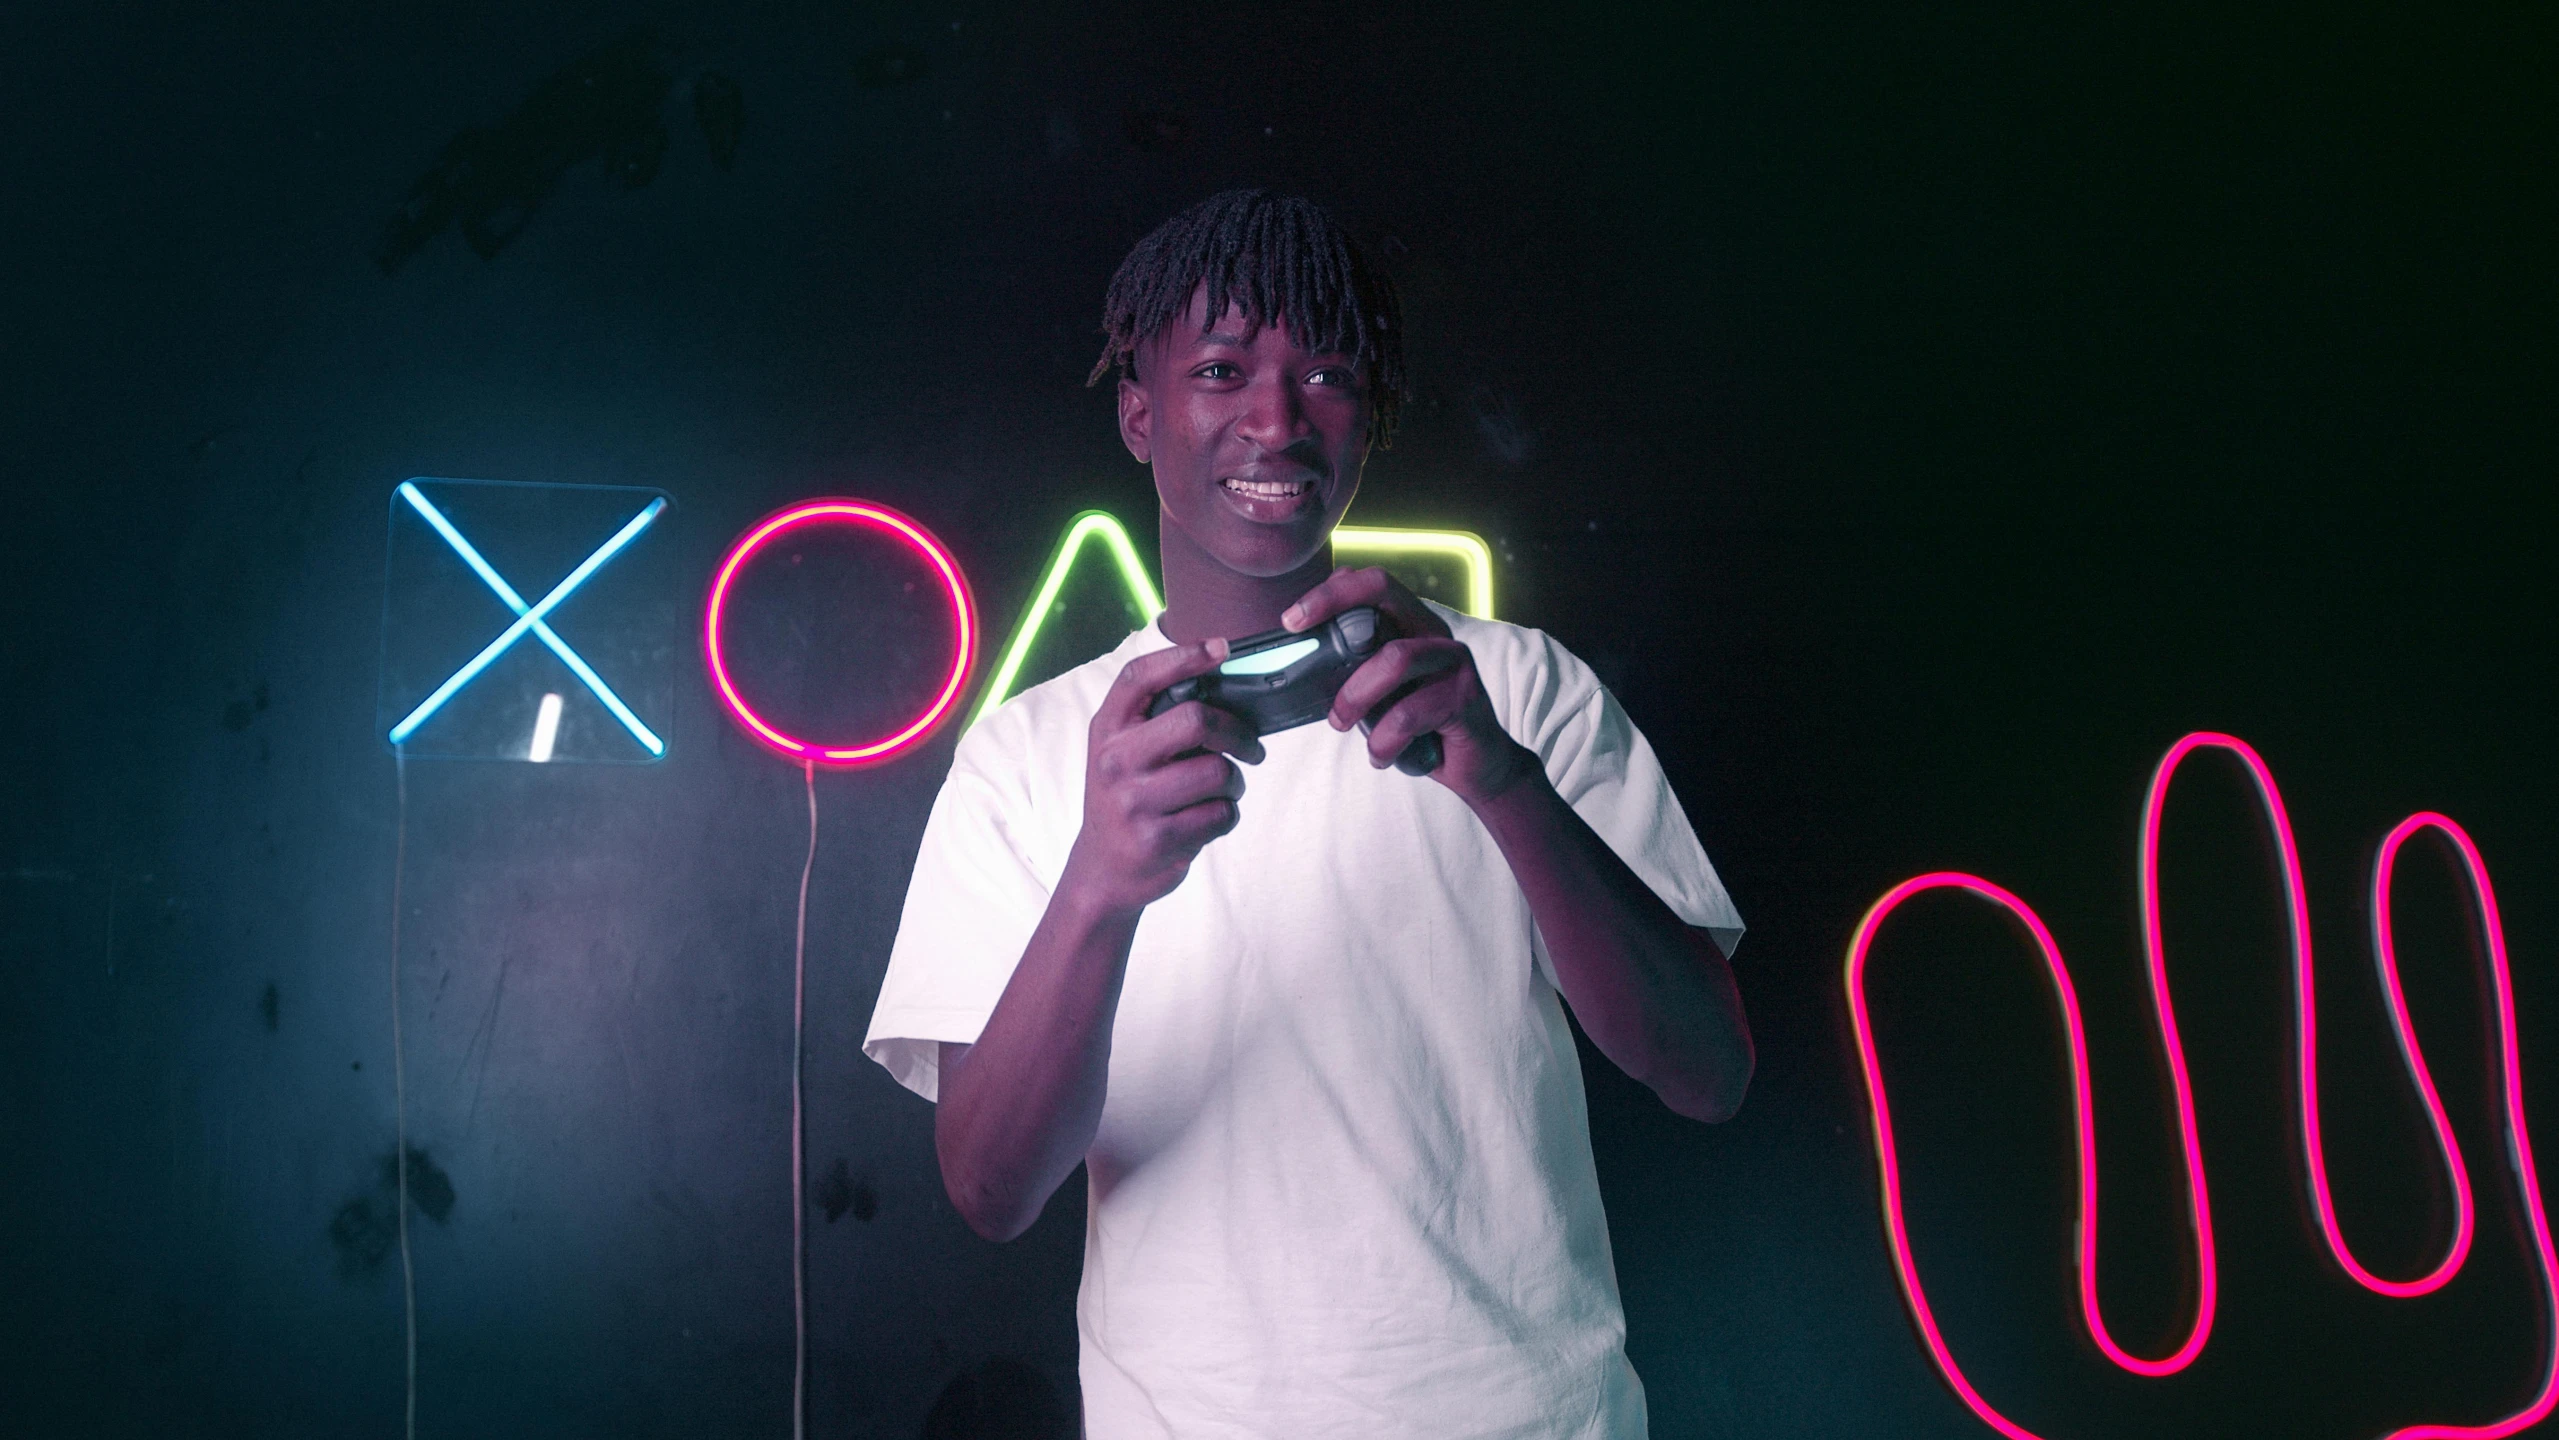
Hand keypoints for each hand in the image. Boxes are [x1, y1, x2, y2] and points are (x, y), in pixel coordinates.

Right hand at [1064, 637, 1266, 913]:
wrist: (1103, 870)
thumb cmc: (1126, 798)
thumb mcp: (1122, 751)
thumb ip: (1155, 719)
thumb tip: (1220, 682)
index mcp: (1107, 730)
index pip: (1139, 677)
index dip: (1183, 656)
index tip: (1221, 649)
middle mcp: (1114, 761)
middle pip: (1195, 720)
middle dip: (1237, 732)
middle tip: (1252, 746)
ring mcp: (1133, 802)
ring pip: (1218, 772)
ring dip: (1235, 783)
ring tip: (1224, 791)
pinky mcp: (1156, 840)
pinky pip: (1220, 814)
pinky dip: (1227, 815)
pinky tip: (1208, 820)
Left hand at [1282, 566, 1538, 804]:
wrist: (1477, 765)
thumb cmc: (1422, 725)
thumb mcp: (1383, 692)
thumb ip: (1357, 670)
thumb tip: (1298, 666)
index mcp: (1413, 625)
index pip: (1373, 585)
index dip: (1331, 591)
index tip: (1291, 619)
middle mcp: (1435, 633)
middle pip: (1385, 591)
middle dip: (1333, 604)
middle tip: (1297, 633)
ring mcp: (1454, 662)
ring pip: (1394, 658)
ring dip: (1355, 695)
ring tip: (1339, 723)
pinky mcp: (1465, 699)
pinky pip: (1409, 714)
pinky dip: (1384, 741)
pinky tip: (1380, 756)